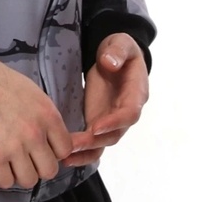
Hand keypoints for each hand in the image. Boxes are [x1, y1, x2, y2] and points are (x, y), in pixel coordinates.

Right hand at [0, 60, 76, 190]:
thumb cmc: (0, 83)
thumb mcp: (34, 94)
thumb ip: (45, 118)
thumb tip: (50, 138)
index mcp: (48, 117)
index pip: (65, 150)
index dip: (54, 152)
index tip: (43, 149)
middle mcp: (35, 135)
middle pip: (49, 170)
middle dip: (39, 167)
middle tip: (27, 159)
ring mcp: (14, 148)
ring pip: (29, 181)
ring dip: (20, 174)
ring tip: (11, 164)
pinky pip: (5, 182)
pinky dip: (2, 177)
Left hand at [64, 34, 149, 166]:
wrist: (115, 57)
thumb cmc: (120, 49)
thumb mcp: (121, 43)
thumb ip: (117, 51)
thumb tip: (110, 63)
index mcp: (136, 93)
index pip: (129, 113)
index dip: (114, 122)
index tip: (95, 127)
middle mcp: (126, 112)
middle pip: (115, 134)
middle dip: (94, 141)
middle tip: (72, 145)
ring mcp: (112, 120)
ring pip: (103, 143)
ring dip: (85, 152)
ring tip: (64, 157)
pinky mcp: (99, 122)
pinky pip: (93, 142)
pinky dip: (81, 152)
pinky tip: (64, 157)